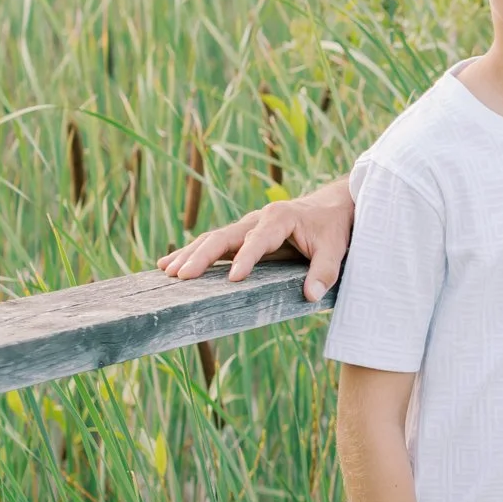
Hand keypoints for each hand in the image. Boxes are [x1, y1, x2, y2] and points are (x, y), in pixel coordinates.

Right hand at [158, 178, 355, 303]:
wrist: (330, 206)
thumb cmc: (332, 227)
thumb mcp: (336, 248)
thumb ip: (324, 271)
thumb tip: (311, 295)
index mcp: (279, 218)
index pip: (258, 240)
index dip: (246, 259)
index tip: (233, 278)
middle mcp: (257, 219)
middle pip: (224, 236)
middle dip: (202, 256)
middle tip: (182, 275)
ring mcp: (247, 226)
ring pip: (213, 238)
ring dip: (190, 254)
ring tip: (167, 271)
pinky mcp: (242, 235)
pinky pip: (215, 243)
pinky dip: (193, 252)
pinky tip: (170, 264)